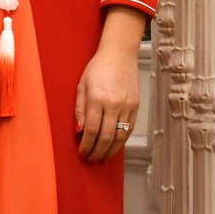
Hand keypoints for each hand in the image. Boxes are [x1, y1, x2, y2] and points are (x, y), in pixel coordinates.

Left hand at [74, 7, 144, 161]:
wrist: (119, 55)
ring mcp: (127, 106)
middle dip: (97, 151)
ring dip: (111, 150)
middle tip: (91, 159)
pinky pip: (129, 128)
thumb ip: (79, 108)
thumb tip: (78, 130)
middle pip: (106, 136)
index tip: (82, 153)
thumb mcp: (81, 85)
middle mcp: (113, 104)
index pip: (91, 129)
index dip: (86, 144)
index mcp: (97, 98)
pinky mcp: (136, 106)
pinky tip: (115, 146)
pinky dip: (122, 140)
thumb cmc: (97, 68)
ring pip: (120, 136)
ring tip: (102, 158)